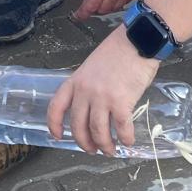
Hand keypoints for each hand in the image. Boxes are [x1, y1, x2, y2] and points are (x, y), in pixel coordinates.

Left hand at [47, 28, 158, 155]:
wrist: (137, 40)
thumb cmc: (119, 50)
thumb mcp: (94, 65)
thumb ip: (89, 85)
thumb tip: (95, 106)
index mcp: (76, 81)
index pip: (57, 106)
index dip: (54, 125)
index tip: (57, 137)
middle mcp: (85, 92)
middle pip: (78, 126)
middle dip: (84, 143)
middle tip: (92, 150)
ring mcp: (102, 98)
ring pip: (98, 131)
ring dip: (104, 145)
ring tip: (110, 150)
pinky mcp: (121, 102)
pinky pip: (121, 127)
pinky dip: (125, 138)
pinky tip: (128, 142)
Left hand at [72, 0, 153, 19]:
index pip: (92, 4)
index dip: (82, 13)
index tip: (77, 15)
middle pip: (103, 9)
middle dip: (93, 10)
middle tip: (88, 5)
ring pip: (115, 8)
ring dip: (105, 8)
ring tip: (99, 0)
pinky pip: (126, 2)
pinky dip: (117, 3)